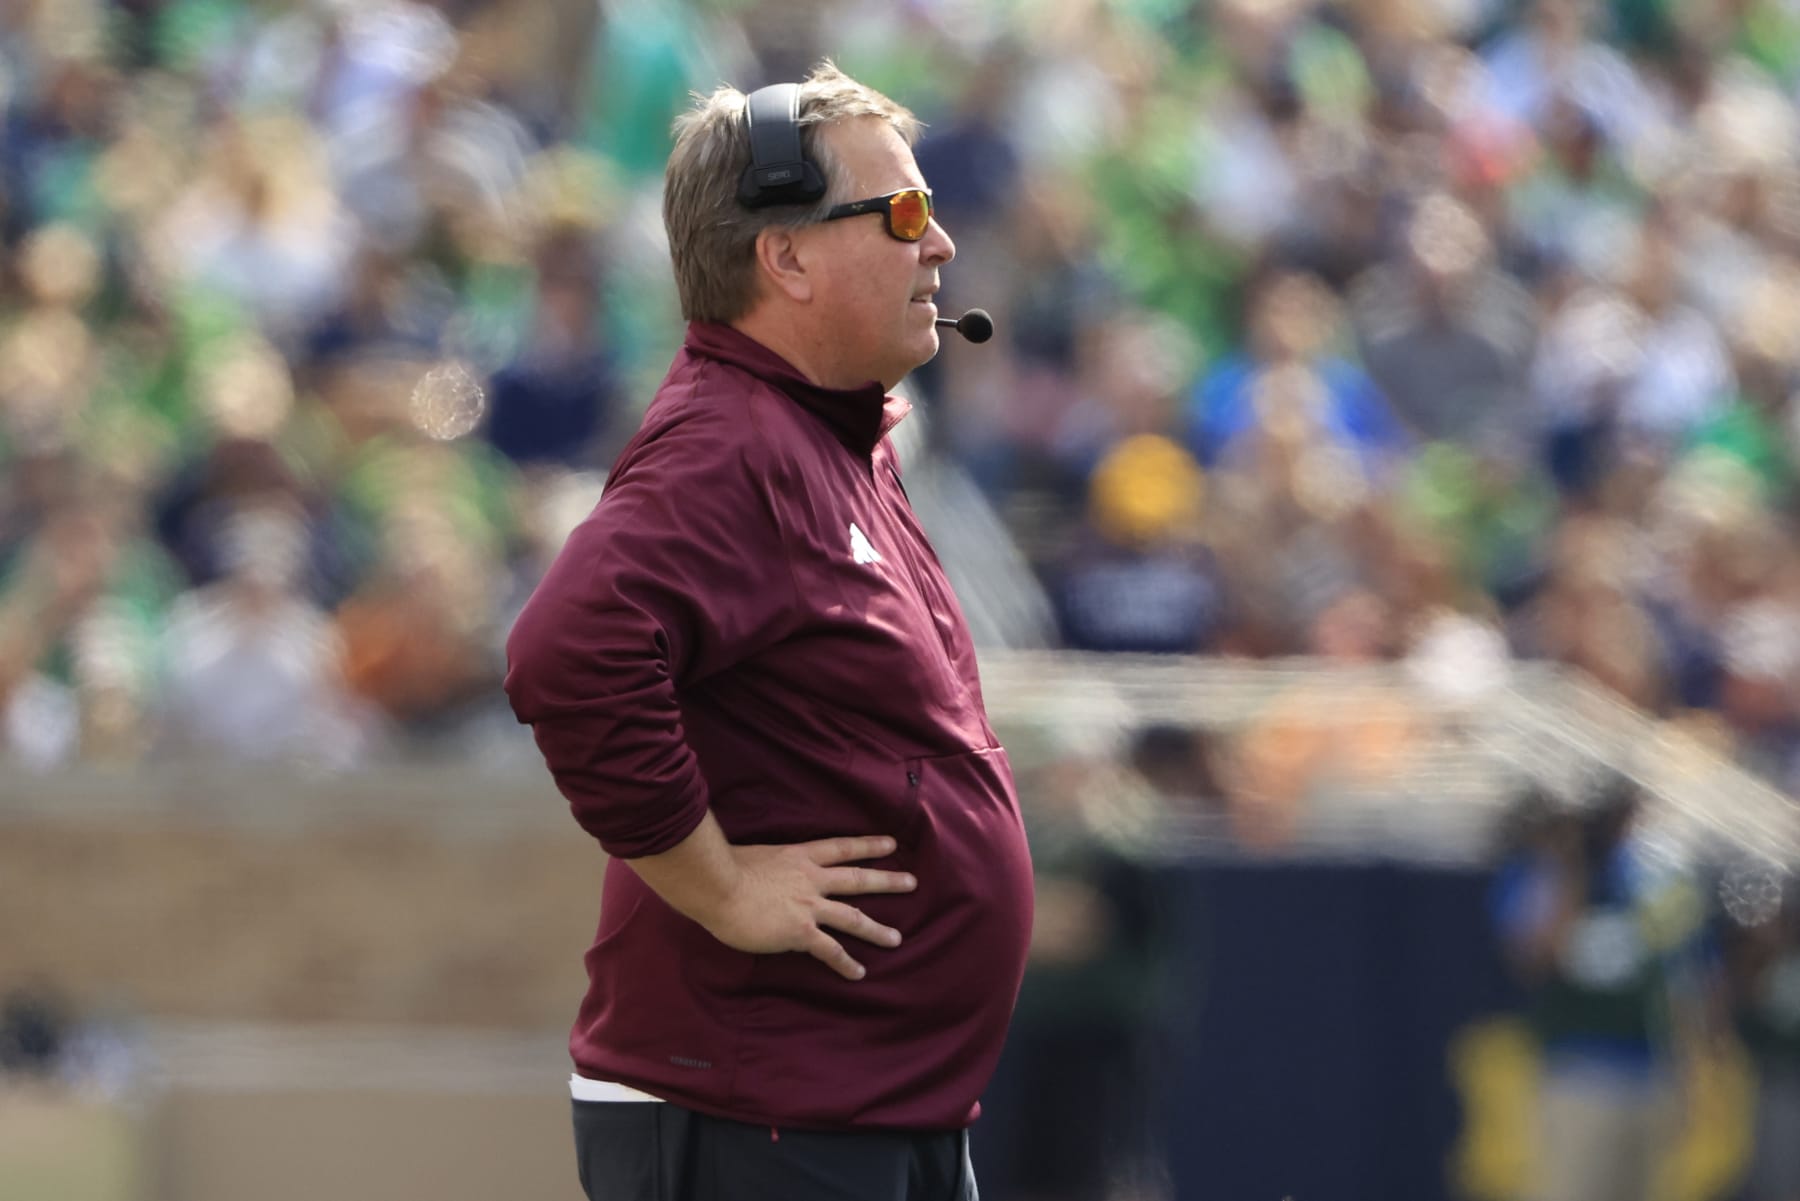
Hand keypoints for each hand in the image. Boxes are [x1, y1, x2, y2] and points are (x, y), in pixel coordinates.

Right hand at [701, 835, 916, 980]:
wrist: (717, 886)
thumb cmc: (723, 870)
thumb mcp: (752, 857)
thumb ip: (765, 866)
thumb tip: (758, 874)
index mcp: (798, 858)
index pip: (841, 848)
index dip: (867, 846)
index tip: (891, 844)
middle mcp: (810, 879)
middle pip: (858, 879)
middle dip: (887, 881)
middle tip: (911, 882)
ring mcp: (809, 906)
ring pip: (853, 917)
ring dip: (877, 929)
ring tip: (897, 938)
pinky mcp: (801, 932)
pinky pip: (830, 950)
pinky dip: (846, 963)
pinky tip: (859, 973)